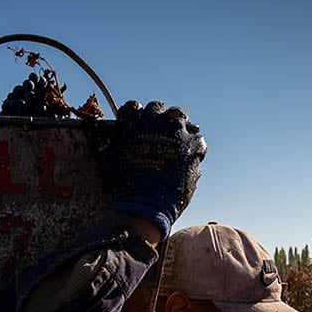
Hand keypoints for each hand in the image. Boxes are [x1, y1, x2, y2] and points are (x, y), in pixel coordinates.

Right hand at [111, 101, 205, 238]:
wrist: (147, 204)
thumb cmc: (126, 187)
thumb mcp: (112, 163)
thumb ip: (117, 146)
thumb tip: (118, 141)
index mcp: (134, 126)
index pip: (133, 107)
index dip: (133, 114)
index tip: (134, 122)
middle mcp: (155, 124)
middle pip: (156, 107)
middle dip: (156, 117)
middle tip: (156, 129)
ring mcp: (176, 133)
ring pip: (179, 114)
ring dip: (176, 123)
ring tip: (175, 136)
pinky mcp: (192, 146)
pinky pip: (198, 139)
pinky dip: (194, 147)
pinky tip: (190, 156)